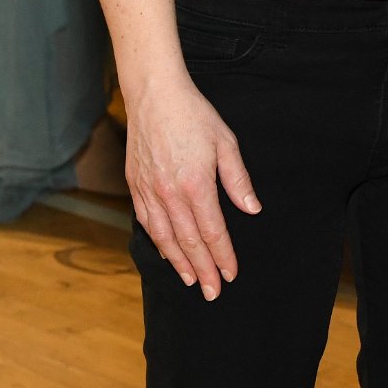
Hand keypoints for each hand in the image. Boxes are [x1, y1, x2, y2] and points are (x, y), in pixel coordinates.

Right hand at [125, 75, 260, 297]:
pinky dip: (158, 242)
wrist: (154, 95)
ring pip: (165, 237)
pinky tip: (167, 253)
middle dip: (202, 270)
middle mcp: (169, 193)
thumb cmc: (194, 115)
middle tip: (212, 293)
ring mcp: (149, 191)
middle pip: (188, 242)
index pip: (212, 231)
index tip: (231, 274)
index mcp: (196, 184)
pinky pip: (147, 222)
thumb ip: (238, 181)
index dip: (223, 256)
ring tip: (190, 281)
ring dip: (179, 263)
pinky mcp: (135, 185)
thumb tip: (252, 210)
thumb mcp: (226, 143)